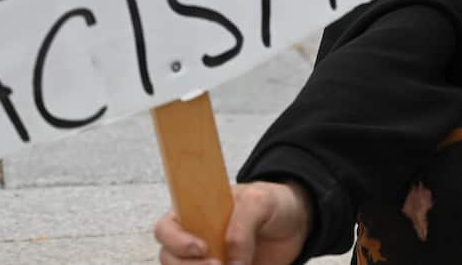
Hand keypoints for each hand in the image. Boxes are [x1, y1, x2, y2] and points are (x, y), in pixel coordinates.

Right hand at [155, 180, 312, 264]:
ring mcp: (207, 261)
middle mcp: (195, 239)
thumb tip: (232, 261)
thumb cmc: (272, 203)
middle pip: (169, 259)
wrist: (295, 223)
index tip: (202, 248)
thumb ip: (242, 226)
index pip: (166, 228)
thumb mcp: (259, 201)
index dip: (176, 241)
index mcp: (195, 213)